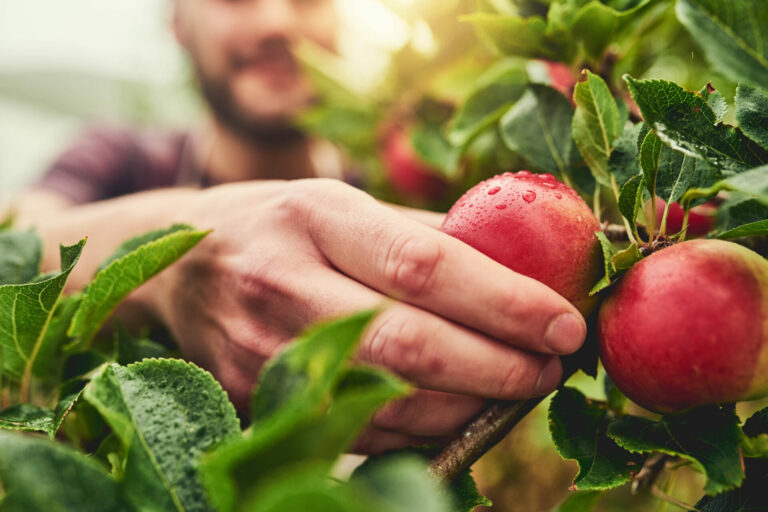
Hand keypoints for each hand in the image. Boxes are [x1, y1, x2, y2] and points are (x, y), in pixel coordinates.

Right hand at [144, 179, 586, 452]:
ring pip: (390, 401)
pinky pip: (359, 430)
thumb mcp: (342, 204)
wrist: (181, 272)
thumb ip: (423, 235)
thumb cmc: (278, 225)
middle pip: (410, 345)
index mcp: (315, 217)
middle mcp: (283, 284)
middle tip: (551, 366)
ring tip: (517, 387)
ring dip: (470, 406)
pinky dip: (423, 428)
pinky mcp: (256, 399)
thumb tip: (522, 268)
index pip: (424, 265)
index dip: (505, 301)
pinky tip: (459, 410)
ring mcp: (262, 350)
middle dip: (499, 367)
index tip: (565, 324)